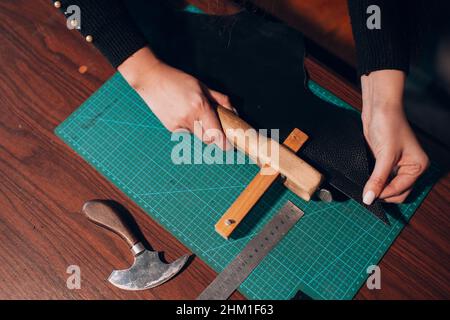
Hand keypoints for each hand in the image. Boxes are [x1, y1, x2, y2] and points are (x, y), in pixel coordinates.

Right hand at [118, 47, 233, 148]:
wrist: (151, 79)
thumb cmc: (178, 80)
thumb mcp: (202, 86)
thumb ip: (220, 99)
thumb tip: (233, 112)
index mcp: (200, 106)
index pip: (215, 134)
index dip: (224, 143)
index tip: (229, 146)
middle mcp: (189, 118)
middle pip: (207, 139)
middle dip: (213, 137)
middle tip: (215, 129)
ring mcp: (178, 125)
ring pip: (196, 135)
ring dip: (200, 129)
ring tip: (192, 112)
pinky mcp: (171, 128)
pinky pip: (186, 132)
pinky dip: (188, 126)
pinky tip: (181, 113)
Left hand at [361, 70, 428, 204]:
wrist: (379, 107)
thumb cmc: (389, 125)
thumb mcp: (385, 156)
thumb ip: (377, 179)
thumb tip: (369, 199)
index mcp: (417, 166)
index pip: (401, 190)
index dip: (384, 194)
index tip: (368, 198)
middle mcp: (410, 167)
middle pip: (397, 192)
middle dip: (382, 193)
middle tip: (366, 193)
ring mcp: (398, 164)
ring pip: (388, 186)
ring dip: (378, 188)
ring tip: (365, 186)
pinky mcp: (385, 160)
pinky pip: (381, 177)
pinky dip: (374, 181)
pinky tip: (365, 179)